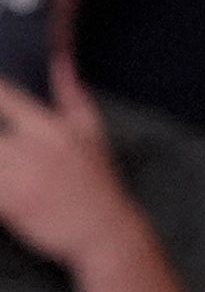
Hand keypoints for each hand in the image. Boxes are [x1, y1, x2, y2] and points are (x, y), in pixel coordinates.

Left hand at [0, 66, 144, 272]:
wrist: (106, 234)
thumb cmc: (97, 183)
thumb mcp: (92, 133)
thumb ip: (72, 93)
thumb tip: (61, 57)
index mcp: (50, 127)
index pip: (4, 96)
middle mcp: (32, 148)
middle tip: (0, 145)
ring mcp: (19, 177)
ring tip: (1, 161)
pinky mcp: (10, 204)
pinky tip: (0, 192)